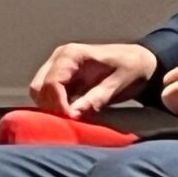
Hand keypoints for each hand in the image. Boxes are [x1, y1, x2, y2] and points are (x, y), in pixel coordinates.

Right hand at [28, 41, 159, 118]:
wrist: (138, 60)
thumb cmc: (130, 69)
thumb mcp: (117, 85)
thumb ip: (96, 99)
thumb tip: (74, 115)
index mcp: (72, 55)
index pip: (51, 83)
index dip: (58, 105)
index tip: (72, 120)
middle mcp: (59, 57)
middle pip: (39, 88)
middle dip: (51, 107)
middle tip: (71, 122)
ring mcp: (58, 66)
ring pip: (39, 92)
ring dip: (52, 107)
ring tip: (73, 118)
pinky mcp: (61, 76)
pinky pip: (48, 94)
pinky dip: (55, 106)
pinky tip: (72, 113)